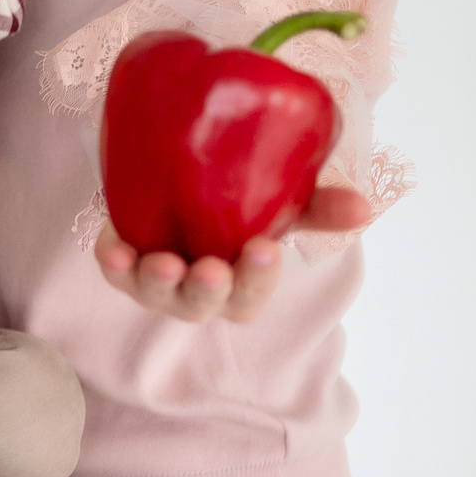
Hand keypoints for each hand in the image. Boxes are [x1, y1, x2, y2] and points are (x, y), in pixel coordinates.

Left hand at [94, 185, 373, 322]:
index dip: (257, 281)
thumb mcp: (285, 201)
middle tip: (211, 269)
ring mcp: (156, 278)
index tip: (265, 250)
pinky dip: (112, 262)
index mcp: (239, 284)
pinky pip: (113, 268)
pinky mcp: (122, 256)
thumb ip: (320, 206)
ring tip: (163, 261)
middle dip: (207, 290)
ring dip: (157, 281)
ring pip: (155, 294)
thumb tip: (363, 206)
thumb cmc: (242, 201)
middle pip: (203, 305)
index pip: (251, 297)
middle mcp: (197, 290)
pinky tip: (112, 247)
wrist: (184, 172)